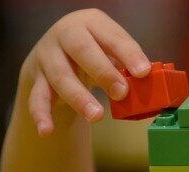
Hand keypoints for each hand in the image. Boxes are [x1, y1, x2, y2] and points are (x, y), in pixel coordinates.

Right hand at [21, 8, 150, 135]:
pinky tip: (46, 130)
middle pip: (82, 50)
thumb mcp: (112, 50)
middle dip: (103, 72)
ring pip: (61, 76)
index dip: (128, 54)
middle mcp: (66, 35)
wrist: (56, 51)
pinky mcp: (36, 78)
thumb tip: (152, 87)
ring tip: (97, 116)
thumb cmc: (96, 51)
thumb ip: (128, 65)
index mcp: (92, 23)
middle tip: (122, 92)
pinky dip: (41, 115)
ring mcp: (48, 56)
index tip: (143, 72)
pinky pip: (37, 98)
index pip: (112, 36)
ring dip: (79, 97)